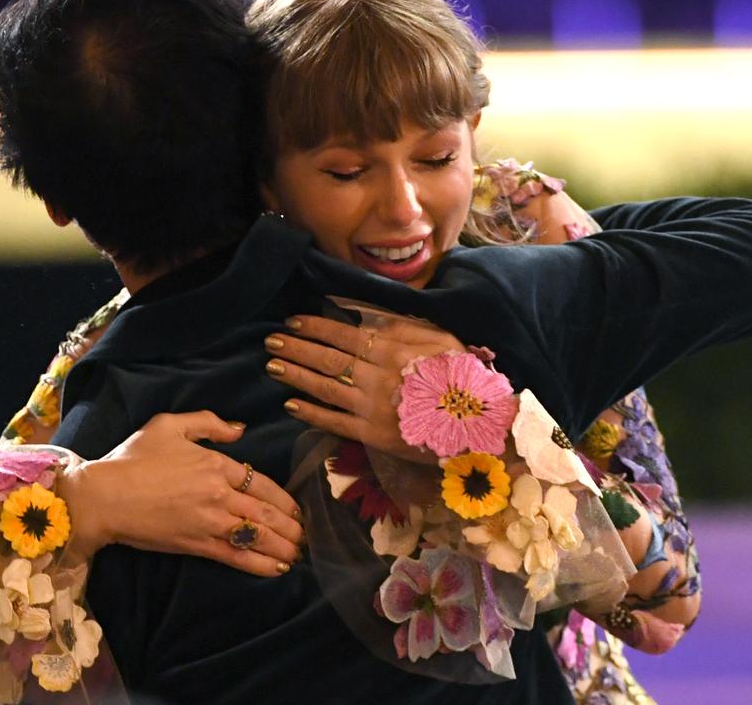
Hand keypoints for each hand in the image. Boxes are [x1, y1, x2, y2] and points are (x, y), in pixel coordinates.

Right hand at [64, 411, 303, 576]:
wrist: (105, 496)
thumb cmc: (133, 458)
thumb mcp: (169, 425)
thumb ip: (208, 422)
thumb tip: (240, 429)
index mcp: (216, 464)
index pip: (263, 482)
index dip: (284, 499)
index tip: (297, 509)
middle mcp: (220, 493)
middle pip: (267, 511)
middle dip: (292, 526)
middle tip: (307, 536)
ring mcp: (210, 522)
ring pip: (258, 535)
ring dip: (283, 546)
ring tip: (298, 553)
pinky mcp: (197, 545)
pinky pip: (237, 556)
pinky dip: (260, 563)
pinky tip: (277, 568)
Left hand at [264, 314, 464, 461]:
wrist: (481, 426)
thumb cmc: (462, 378)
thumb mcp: (439, 339)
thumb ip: (401, 326)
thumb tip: (364, 316)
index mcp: (393, 349)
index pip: (344, 335)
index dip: (315, 327)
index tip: (293, 321)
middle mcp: (377, 376)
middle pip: (327, 359)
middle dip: (296, 348)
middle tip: (270, 341)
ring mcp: (373, 407)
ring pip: (325, 387)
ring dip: (295, 376)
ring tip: (272, 366)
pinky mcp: (373, 435)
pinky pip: (334, 421)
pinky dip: (310, 413)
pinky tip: (290, 404)